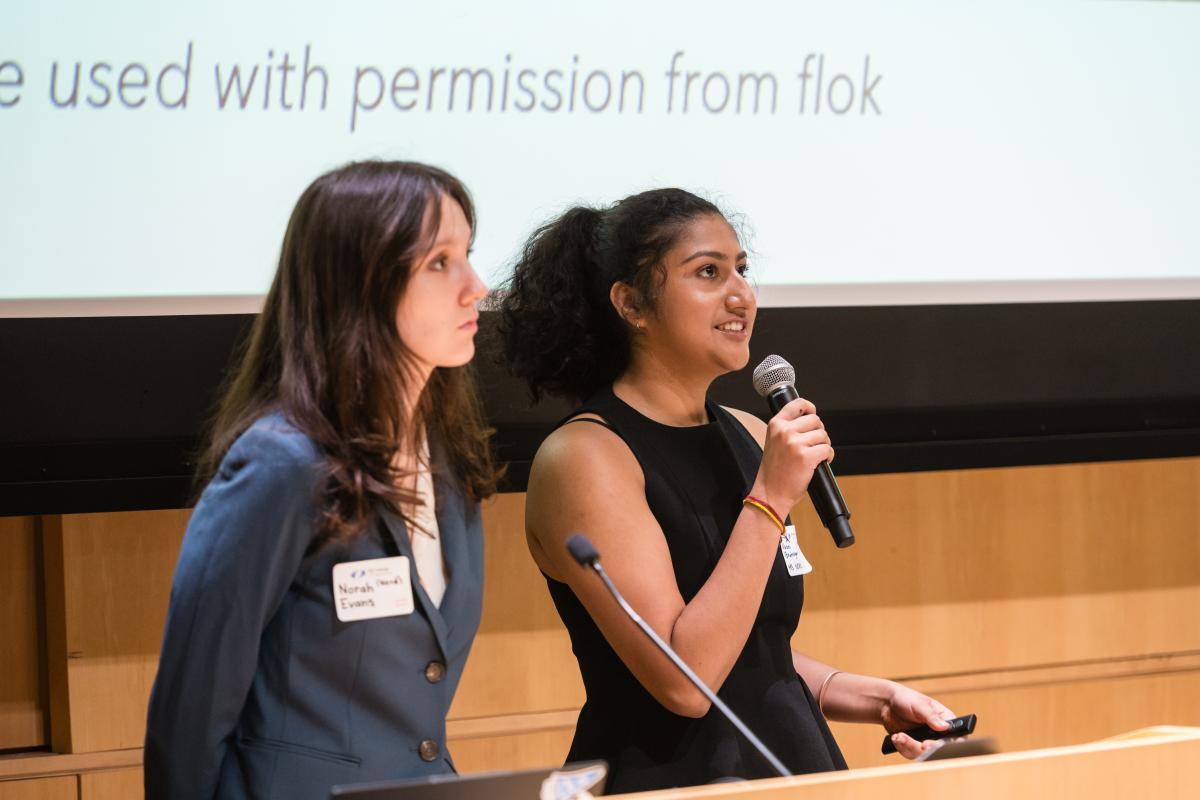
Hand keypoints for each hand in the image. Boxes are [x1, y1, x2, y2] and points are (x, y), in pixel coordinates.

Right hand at [751, 397, 833, 511]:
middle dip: (819, 432)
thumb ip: (787, 429)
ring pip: (823, 435)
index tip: (813, 413)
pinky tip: (819, 463)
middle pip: (815, 420)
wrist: (769, 494)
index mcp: (775, 425)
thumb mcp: (773, 443)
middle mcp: (784, 431)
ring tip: (815, 456)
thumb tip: (811, 421)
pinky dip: (828, 457)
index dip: (809, 408)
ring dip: (823, 446)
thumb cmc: (774, 472)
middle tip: (813, 445)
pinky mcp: (806, 457)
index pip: (797, 404)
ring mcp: (795, 443)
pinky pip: (827, 449)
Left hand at [881, 683, 955, 759]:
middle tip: (921, 744)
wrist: (887, 704)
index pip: (957, 737)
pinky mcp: (914, 747)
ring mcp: (926, 742)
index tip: (938, 744)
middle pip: (940, 750)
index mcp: (946, 721)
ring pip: (924, 755)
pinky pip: (911, 754)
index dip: (950, 745)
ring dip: (910, 747)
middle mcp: (938, 734)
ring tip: (900, 736)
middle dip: (928, 749)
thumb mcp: (919, 704)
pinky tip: (896, 737)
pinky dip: (902, 747)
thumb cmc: (907, 699)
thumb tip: (945, 727)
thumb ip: (931, 716)